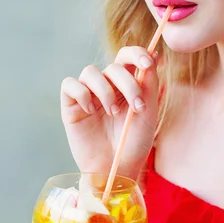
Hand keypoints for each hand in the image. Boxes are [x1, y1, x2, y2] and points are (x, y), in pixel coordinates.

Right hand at [60, 46, 159, 177]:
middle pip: (113, 66)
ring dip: (105, 90)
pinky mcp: (71, 105)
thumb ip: (149, 83)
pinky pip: (70, 84)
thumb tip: (153, 54)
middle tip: (137, 106)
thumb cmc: (133, 143)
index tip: (148, 62)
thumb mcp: (148, 112)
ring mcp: (87, 94)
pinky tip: (90, 111)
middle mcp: (106, 86)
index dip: (136, 53)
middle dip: (128, 83)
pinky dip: (81, 93)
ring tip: (113, 113)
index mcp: (126, 84)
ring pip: (91, 72)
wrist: (115, 169)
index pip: (127, 56)